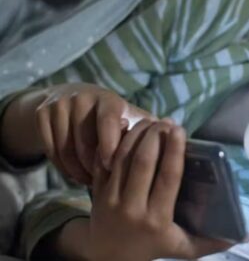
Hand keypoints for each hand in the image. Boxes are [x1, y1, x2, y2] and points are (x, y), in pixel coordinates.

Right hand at [35, 83, 155, 184]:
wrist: (69, 97)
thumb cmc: (111, 115)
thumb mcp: (130, 116)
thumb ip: (149, 128)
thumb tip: (176, 137)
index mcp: (108, 100)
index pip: (108, 120)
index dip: (109, 143)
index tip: (110, 165)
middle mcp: (82, 98)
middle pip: (83, 141)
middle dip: (93, 165)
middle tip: (103, 181)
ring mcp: (59, 105)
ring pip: (65, 149)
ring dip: (78, 170)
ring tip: (91, 181)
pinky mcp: (42, 114)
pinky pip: (51, 150)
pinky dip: (62, 167)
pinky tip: (75, 174)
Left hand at [87, 120, 232, 260]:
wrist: (107, 257)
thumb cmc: (152, 248)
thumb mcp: (182, 249)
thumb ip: (211, 243)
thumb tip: (244, 236)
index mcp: (158, 219)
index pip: (167, 179)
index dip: (174, 152)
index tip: (180, 130)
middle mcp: (133, 208)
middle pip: (143, 162)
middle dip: (155, 136)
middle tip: (167, 121)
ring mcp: (111, 199)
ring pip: (122, 158)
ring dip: (137, 135)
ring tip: (152, 120)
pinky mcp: (96, 192)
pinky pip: (104, 161)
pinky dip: (115, 142)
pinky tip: (129, 127)